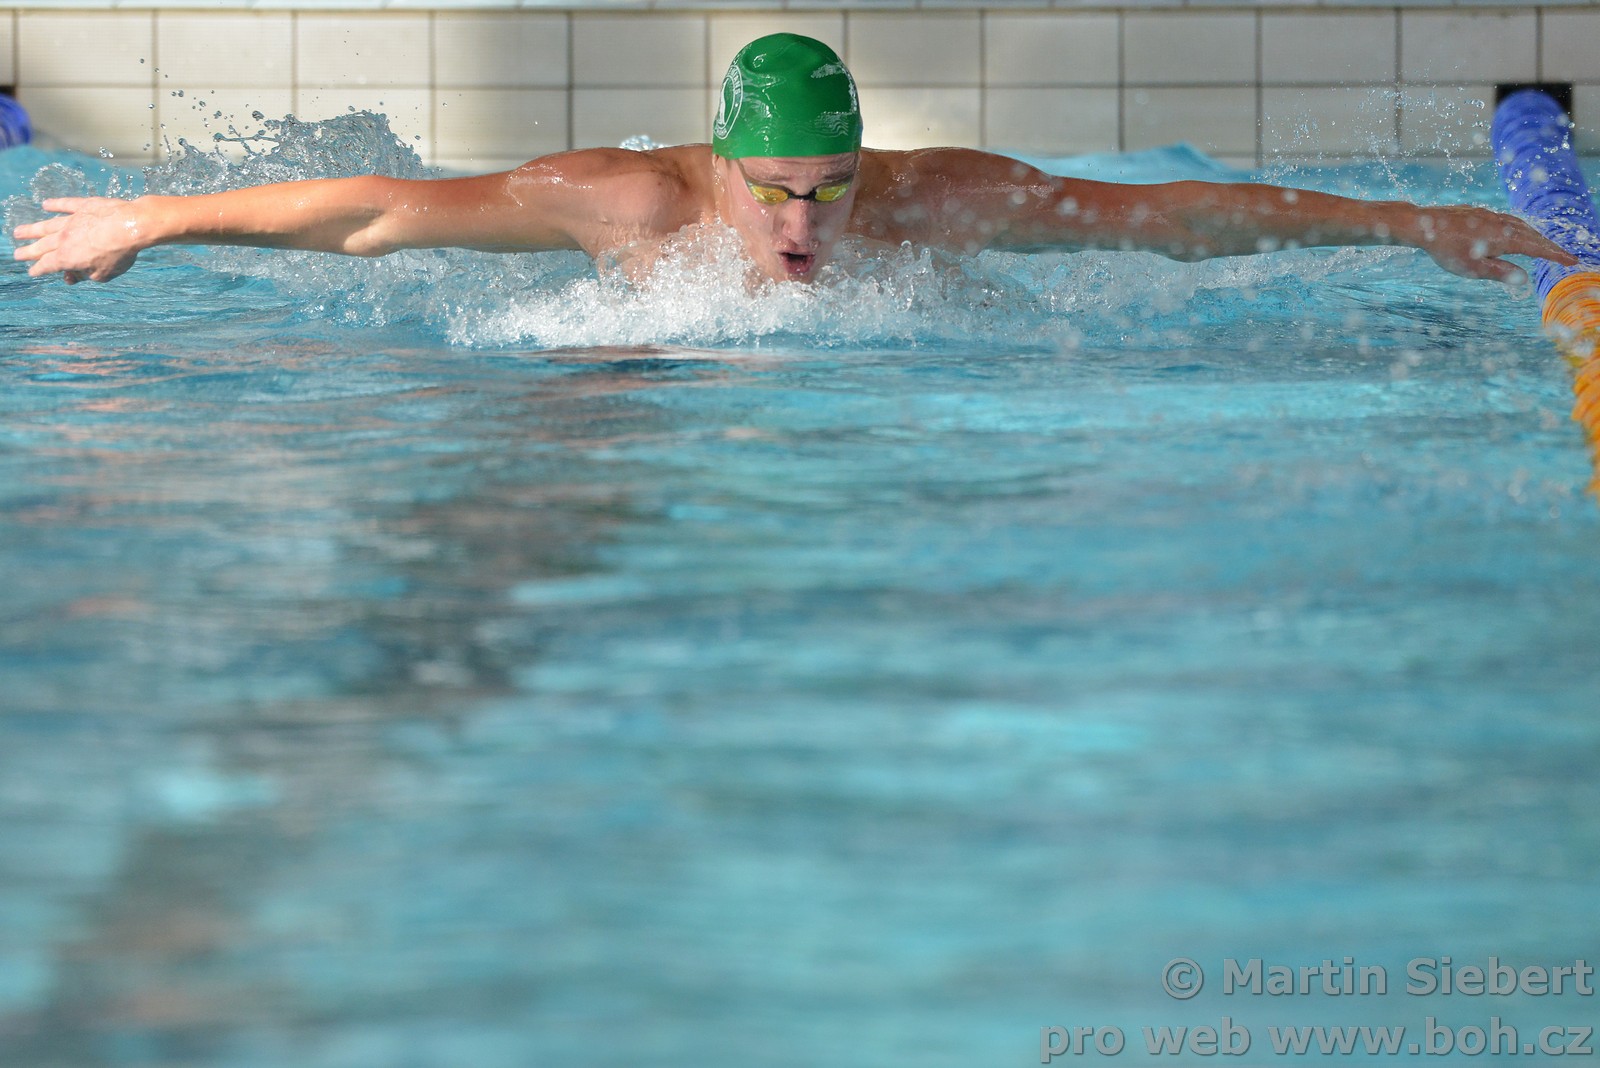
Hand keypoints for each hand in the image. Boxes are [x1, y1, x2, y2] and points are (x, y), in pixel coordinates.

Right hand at [12, 196, 148, 283]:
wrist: (131, 226)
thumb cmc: (119, 253)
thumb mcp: (103, 274)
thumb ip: (85, 276)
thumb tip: (72, 278)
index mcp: (68, 257)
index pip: (48, 265)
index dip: (39, 269)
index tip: (32, 272)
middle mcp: (64, 238)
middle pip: (42, 246)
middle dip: (29, 251)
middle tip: (17, 254)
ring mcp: (72, 220)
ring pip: (46, 225)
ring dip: (31, 229)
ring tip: (18, 231)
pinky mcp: (83, 206)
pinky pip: (65, 205)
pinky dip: (55, 204)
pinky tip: (45, 204)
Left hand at [1408, 205, 1578, 282]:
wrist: (1424, 224)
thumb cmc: (1448, 250)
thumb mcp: (1473, 268)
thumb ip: (1500, 272)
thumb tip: (1525, 278)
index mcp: (1504, 238)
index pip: (1537, 248)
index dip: (1555, 255)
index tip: (1572, 261)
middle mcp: (1502, 223)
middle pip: (1533, 235)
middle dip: (1549, 246)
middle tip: (1564, 256)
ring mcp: (1491, 215)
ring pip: (1520, 226)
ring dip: (1535, 236)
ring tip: (1543, 245)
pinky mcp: (1480, 213)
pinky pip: (1508, 220)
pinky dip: (1519, 228)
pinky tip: (1514, 232)